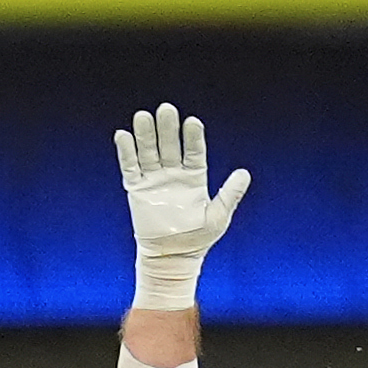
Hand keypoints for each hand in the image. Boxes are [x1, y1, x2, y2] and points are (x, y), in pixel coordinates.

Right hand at [115, 103, 249, 312]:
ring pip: (148, 152)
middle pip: (169, 146)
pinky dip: (126, 152)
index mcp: (194, 178)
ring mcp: (154, 181)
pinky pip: (130, 168)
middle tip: (166, 109)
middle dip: (167, 129)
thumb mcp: (219, 216)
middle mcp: (173, 175)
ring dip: (145, 135)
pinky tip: (123, 135)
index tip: (192, 122)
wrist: (172, 258)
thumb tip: (244, 173)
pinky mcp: (137, 191)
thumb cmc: (198, 239)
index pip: (193, 151)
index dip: (192, 137)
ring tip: (143, 116)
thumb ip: (230, 194)